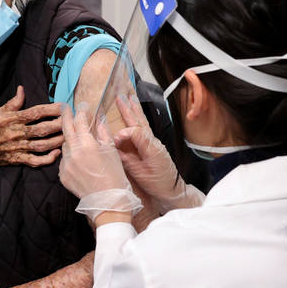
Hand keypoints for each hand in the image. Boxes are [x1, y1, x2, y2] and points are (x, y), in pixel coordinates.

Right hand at [0, 86, 63, 167]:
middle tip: (73, 120)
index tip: (64, 106)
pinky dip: (47, 159)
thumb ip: (12, 103)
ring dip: (57, 140)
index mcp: (11, 119)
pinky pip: (35, 161)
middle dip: (60, 124)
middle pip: (43, 129)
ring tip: (69, 136)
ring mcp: (16, 148)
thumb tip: (22, 90)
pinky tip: (56, 154)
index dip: (52, 109)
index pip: (36, 112)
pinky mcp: (16, 160)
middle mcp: (16, 133)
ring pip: (42, 145)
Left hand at [58, 103, 129, 198]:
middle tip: (64, 107)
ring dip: (70, 140)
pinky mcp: (62, 175)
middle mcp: (73, 153)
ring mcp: (66, 165)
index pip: (80, 122)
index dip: (81, 111)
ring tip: (77, 139)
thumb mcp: (112, 151)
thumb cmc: (114, 176)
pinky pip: (64, 160)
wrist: (107, 202)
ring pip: (65, 146)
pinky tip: (78, 159)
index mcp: (87, 145)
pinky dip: (69, 156)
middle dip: (66, 117)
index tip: (82, 105)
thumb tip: (100, 117)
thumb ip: (104, 132)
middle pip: (66, 129)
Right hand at [112, 95, 202, 212]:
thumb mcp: (140, 174)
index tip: (114, 140)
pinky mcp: (152, 145)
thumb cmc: (158, 184)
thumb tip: (114, 148)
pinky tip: (134, 113)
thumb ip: (127, 160)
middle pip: (140, 122)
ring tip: (129, 98)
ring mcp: (154, 143)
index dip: (123, 134)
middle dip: (129, 110)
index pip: (136, 133)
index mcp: (151, 149)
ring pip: (142, 123)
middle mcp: (153, 142)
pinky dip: (138, 119)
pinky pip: (144, 129)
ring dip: (134, 110)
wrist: (172, 189)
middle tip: (120, 98)